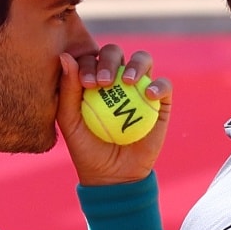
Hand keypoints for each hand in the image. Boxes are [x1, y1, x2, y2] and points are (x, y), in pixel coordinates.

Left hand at [56, 45, 172, 185]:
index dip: (89, 64)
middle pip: (116, 53)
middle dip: (110, 60)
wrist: (113, 176)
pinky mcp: (160, 102)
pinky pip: (164, 86)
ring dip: (136, 65)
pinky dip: (159, 85)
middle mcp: (117, 78)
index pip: (92, 59)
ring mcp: (140, 88)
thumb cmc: (86, 148)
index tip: (86, 84)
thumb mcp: (70, 121)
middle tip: (104, 82)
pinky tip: (149, 95)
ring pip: (143, 60)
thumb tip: (66, 56)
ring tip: (128, 81)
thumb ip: (67, 89)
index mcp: (93, 78)